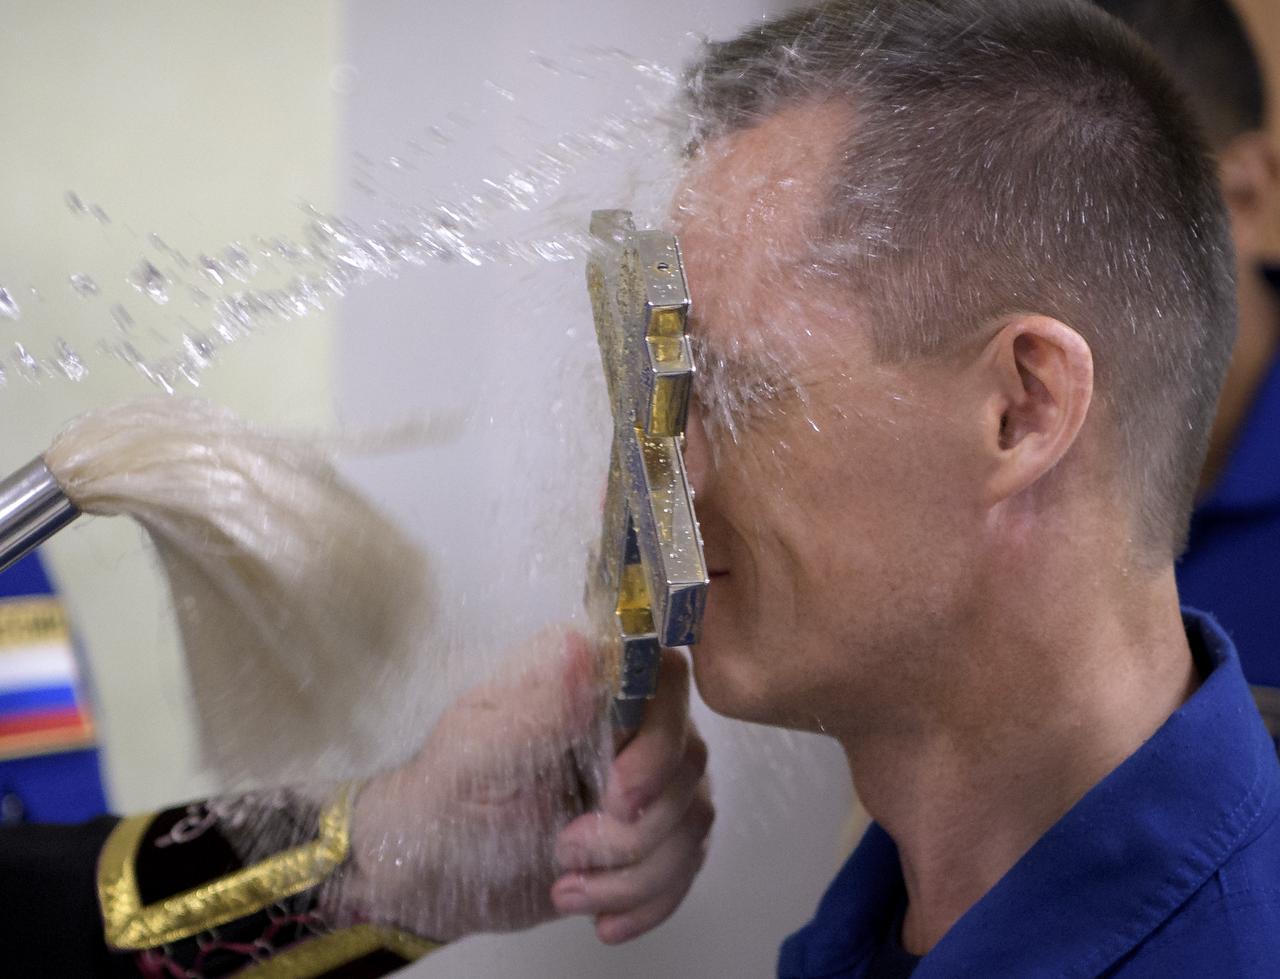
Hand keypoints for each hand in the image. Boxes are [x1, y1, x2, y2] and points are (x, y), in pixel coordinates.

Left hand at [334, 632, 712, 944]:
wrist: (436, 869)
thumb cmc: (447, 797)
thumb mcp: (481, 751)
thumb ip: (537, 706)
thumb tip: (580, 647)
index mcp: (588, 684)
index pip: (666, 682)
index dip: (657, 742)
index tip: (617, 792)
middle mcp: (629, 723)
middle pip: (688, 760)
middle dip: (634, 827)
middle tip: (565, 846)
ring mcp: (648, 779)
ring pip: (692, 819)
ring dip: (632, 872)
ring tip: (564, 886)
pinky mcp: (653, 833)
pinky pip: (687, 865)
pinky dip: (648, 901)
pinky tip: (602, 917)